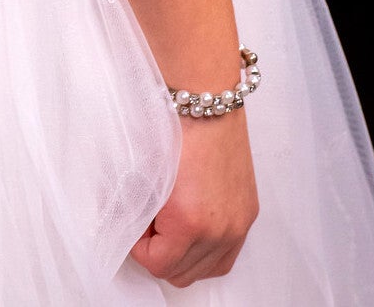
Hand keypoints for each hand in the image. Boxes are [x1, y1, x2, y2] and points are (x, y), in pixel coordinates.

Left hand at [129, 111, 257, 287]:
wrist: (205, 99)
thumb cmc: (173, 127)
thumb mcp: (144, 173)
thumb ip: (135, 209)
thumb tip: (125, 224)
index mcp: (190, 222)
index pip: (158, 264)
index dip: (139, 248)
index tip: (134, 225)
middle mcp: (221, 231)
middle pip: (181, 273)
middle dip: (159, 252)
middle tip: (149, 223)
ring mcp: (239, 225)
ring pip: (205, 269)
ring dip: (183, 255)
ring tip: (170, 222)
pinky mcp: (248, 214)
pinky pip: (226, 255)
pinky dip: (207, 252)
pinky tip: (191, 228)